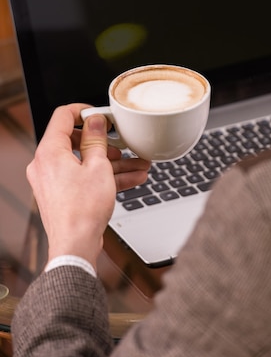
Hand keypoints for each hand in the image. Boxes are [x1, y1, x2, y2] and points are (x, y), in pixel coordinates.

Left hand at [26, 103, 150, 268]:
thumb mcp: (98, 167)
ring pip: (84, 161)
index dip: (84, 111)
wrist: (75, 245)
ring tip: (137, 163)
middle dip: (104, 142)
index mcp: (49, 152)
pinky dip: (104, 176)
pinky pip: (84, 177)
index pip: (63, 116)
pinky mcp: (62, 194)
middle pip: (75, 140)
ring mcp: (53, 180)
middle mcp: (46, 164)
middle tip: (123, 143)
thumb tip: (96, 121)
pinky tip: (131, 178)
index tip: (101, 115)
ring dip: (111, 162)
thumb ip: (96, 140)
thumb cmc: (83, 210)